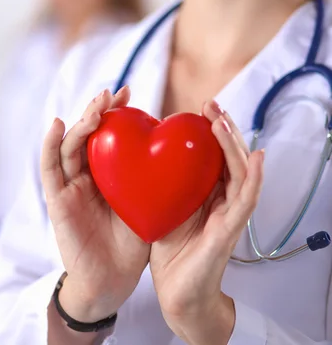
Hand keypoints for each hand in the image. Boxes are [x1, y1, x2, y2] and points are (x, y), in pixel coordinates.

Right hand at [40, 87, 149, 322]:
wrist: (112, 281)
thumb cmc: (131, 244)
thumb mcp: (147, 203)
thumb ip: (153, 178)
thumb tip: (180, 149)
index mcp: (106, 175)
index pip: (107, 136)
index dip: (116, 113)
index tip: (132, 93)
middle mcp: (84, 176)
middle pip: (87, 135)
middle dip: (99, 111)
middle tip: (115, 93)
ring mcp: (69, 187)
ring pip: (69, 145)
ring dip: (81, 122)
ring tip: (96, 104)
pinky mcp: (56, 201)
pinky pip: (49, 169)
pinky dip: (49, 145)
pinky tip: (56, 123)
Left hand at [149, 101, 264, 344]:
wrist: (178, 294)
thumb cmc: (170, 253)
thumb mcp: (162, 210)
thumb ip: (161, 187)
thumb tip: (144, 159)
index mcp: (206, 195)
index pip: (214, 157)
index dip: (210, 132)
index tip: (198, 109)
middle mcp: (222, 201)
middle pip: (230, 158)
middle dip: (223, 129)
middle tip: (211, 104)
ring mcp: (229, 215)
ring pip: (241, 172)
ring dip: (234, 145)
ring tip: (223, 121)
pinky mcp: (229, 231)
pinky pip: (245, 200)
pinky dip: (252, 177)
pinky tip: (254, 156)